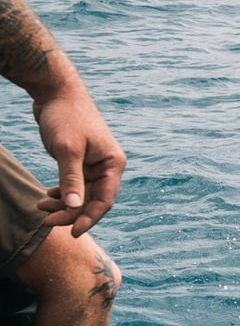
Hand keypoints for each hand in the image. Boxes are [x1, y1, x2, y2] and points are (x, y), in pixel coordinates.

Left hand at [33, 81, 125, 235]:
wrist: (55, 91)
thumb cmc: (65, 116)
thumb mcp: (68, 149)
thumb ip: (71, 179)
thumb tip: (74, 207)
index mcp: (113, 164)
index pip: (104, 200)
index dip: (89, 219)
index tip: (72, 233)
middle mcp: (107, 166)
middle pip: (92, 201)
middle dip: (70, 213)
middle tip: (47, 220)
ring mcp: (93, 164)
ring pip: (81, 194)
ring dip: (63, 204)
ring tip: (40, 207)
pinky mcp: (80, 161)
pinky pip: (73, 184)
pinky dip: (61, 193)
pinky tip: (47, 196)